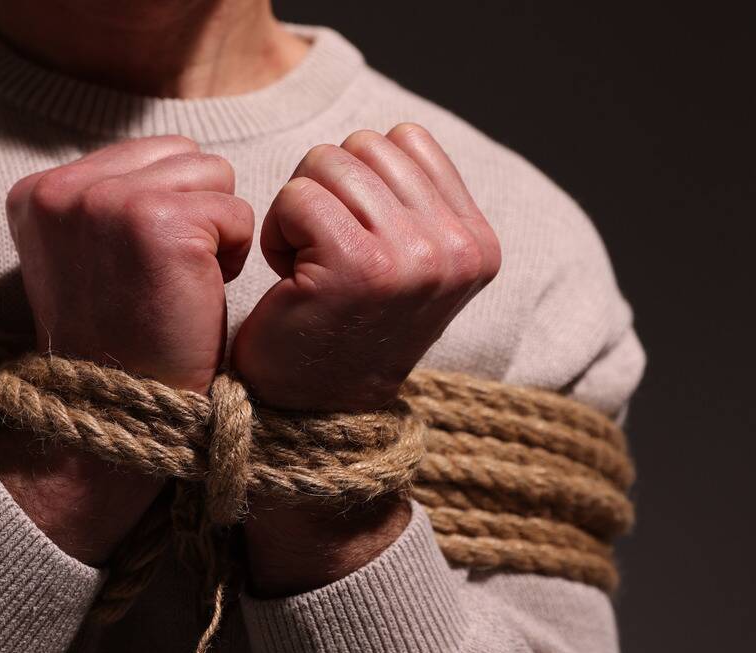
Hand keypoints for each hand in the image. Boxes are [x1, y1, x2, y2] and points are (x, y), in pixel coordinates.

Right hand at [9, 135, 253, 393]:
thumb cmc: (122, 340)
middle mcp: (63, 189)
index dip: (166, 208)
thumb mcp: (84, 256)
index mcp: (36, 192)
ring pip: (213, 174)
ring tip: (182, 282)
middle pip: (183, 154)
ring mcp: (108, 201)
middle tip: (168, 277)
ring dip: (216, 230)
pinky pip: (237, 212)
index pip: (145, 153)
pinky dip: (235, 255)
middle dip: (195, 209)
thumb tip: (169, 157)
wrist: (122, 413)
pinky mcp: (160, 222)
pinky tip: (200, 294)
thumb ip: (104, 201)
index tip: (140, 269)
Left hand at [233, 124, 500, 593]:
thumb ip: (414, 198)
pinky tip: (291, 278)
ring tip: (309, 266)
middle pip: (364, 145)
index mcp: (477, 241)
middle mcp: (456, 248)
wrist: (315, 413)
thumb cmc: (345, 327)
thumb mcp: (407, 262)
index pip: (406, 139)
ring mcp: (413, 258)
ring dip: (301, 210)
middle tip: (324, 254)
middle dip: (329, 190)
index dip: (361, 179)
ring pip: (329, 163)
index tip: (353, 238)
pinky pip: (299, 196)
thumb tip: (390, 137)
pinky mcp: (359, 267)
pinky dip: (278, 232)